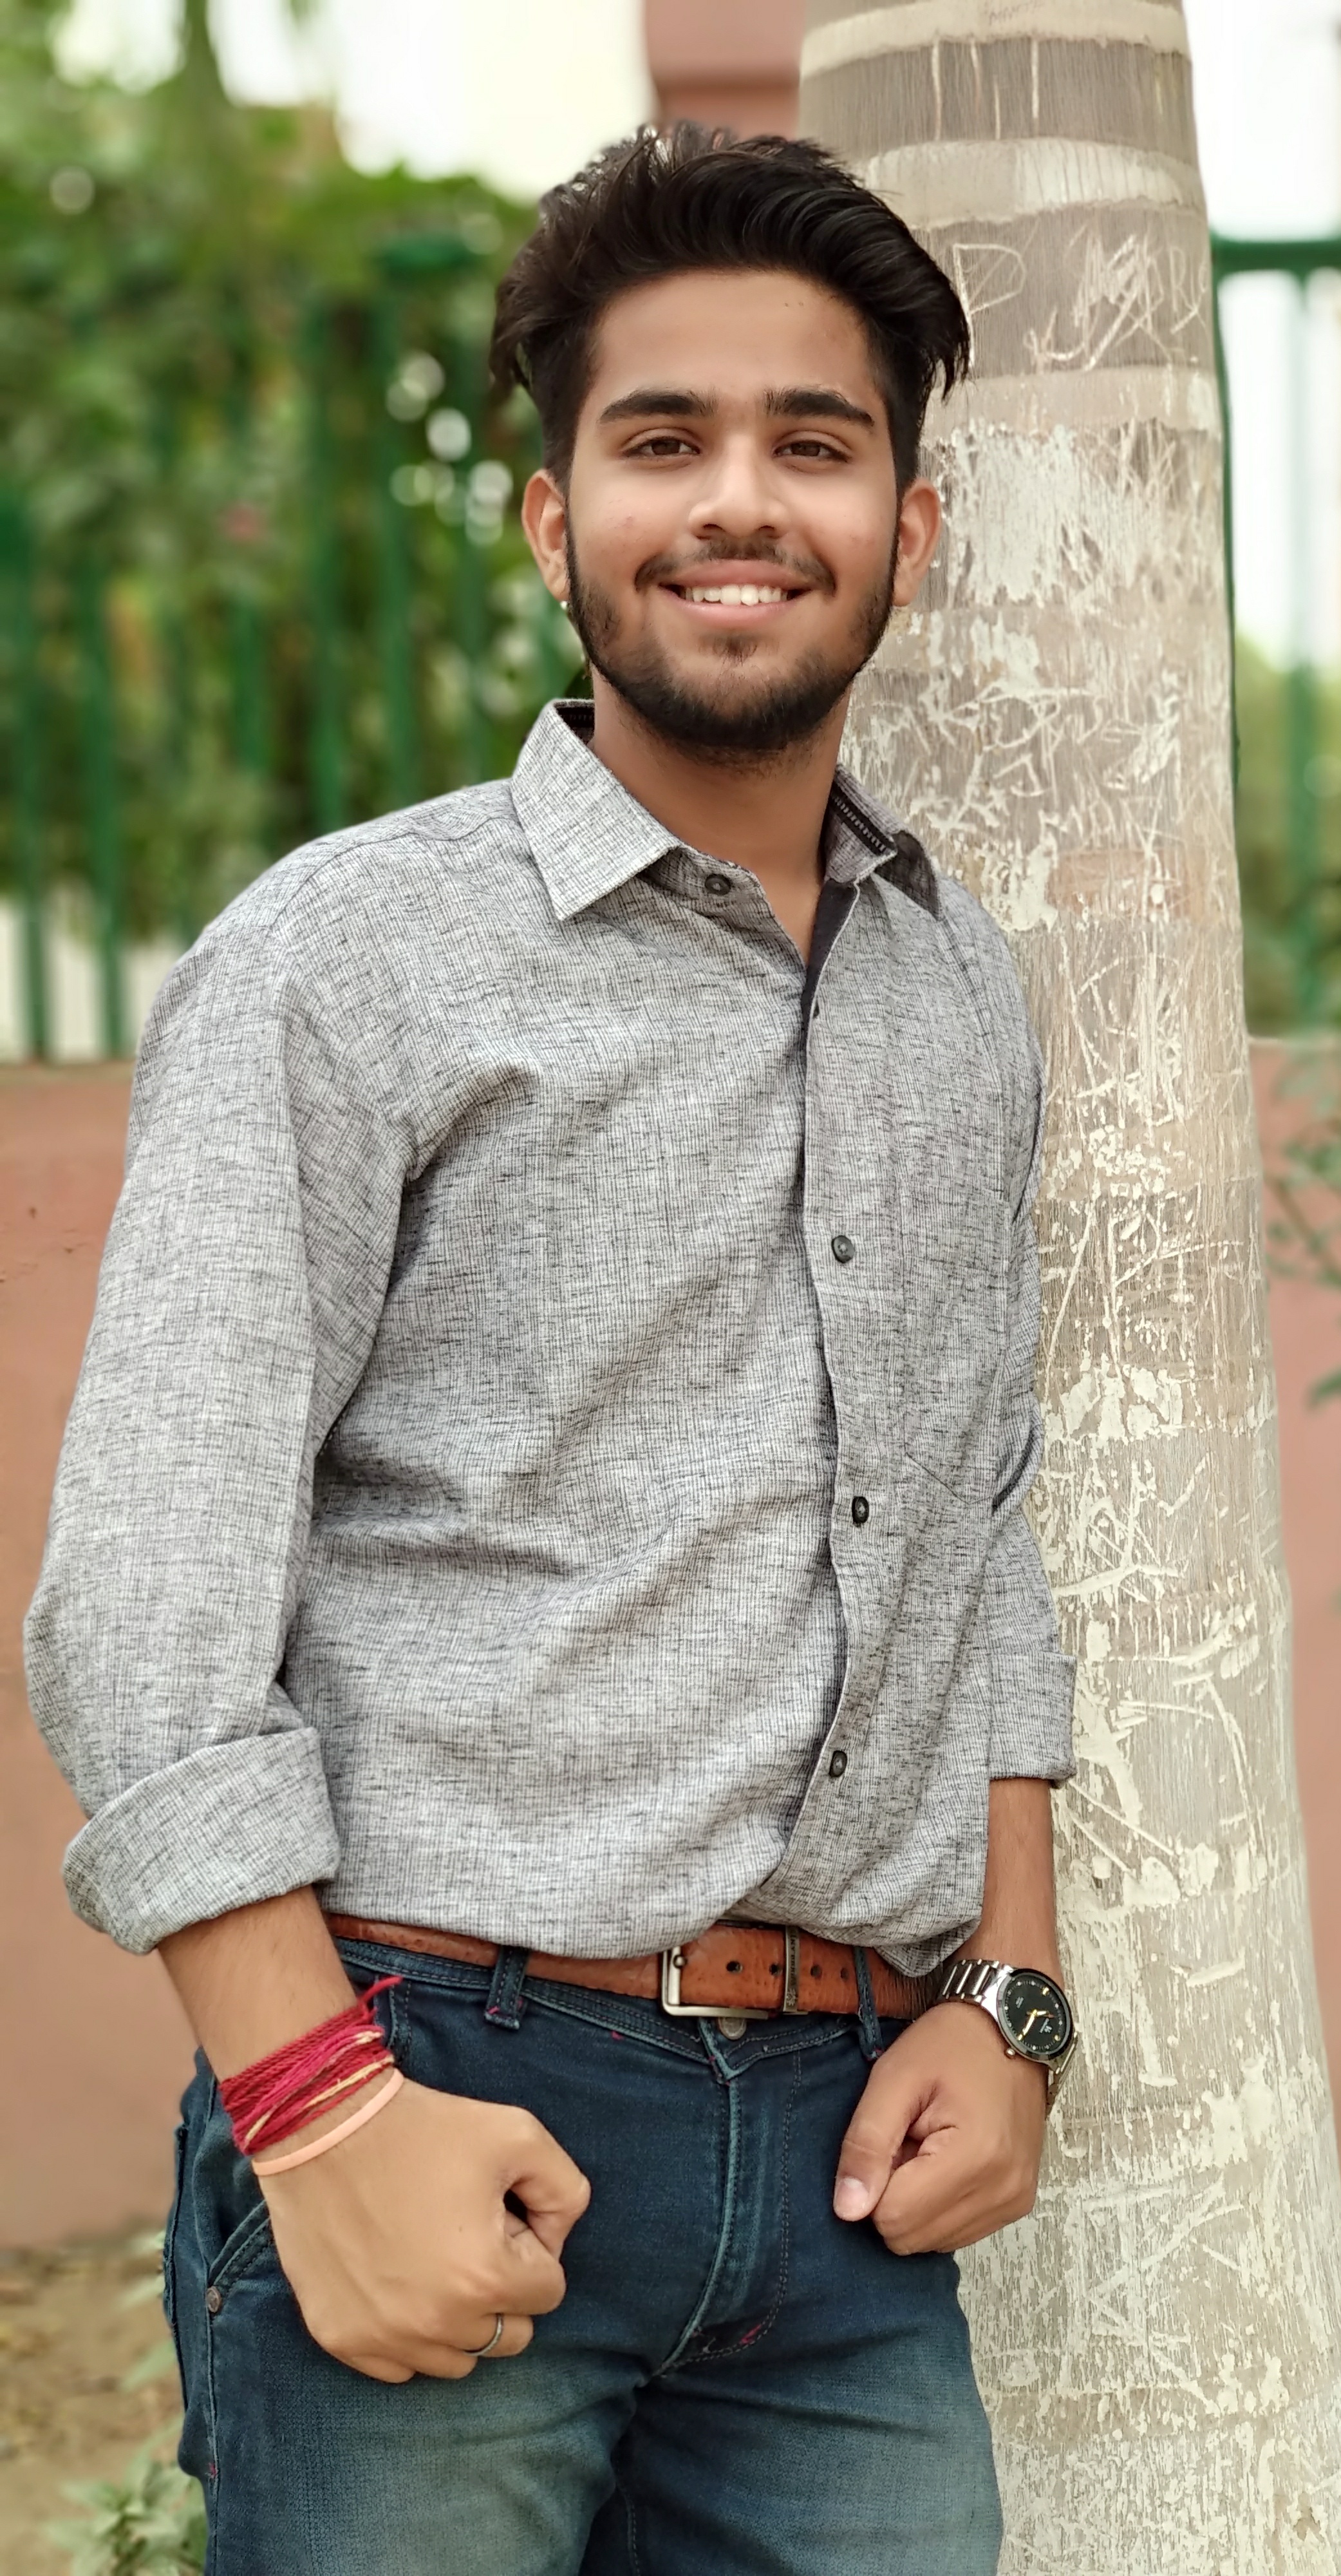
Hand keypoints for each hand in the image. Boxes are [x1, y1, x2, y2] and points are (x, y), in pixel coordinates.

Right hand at [257, 2078, 590, 2381]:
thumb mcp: (519, 2134)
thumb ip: (565, 2192)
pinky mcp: (340, 2339)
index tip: (496, 2212)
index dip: (528, 2244)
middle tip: (465, 2235)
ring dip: (457, 2318)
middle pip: (508, 2335)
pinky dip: (408, 2336)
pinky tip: (397, 2280)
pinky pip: (399, 2370)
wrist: (322, 2125)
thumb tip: (556, 2240)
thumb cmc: (424, 2127)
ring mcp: (383, 2337)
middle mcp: (436, 2323)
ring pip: (457, 2360)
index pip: (549, 2291)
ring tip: (431, 2255)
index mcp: (486, 2277)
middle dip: (500, 2289)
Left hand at [832, 2002, 1045, 2253]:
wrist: (1012, 2028)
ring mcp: (1014, 2201)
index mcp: (975, 2157)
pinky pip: (957, 2233)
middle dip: (894, 2194)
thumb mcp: (894, 2078)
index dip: (874, 2181)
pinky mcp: (1017, 2204)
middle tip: (909, 2139)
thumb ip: (866, 2143)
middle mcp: (1003, 2191)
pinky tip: (947, 2160)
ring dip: (917, 2201)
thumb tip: (847, 2211)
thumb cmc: (953, 2044)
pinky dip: (939, 2204)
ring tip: (929, 2145)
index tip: (892, 2137)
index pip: (893, 2218)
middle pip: (911, 2238)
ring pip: (932, 2242)